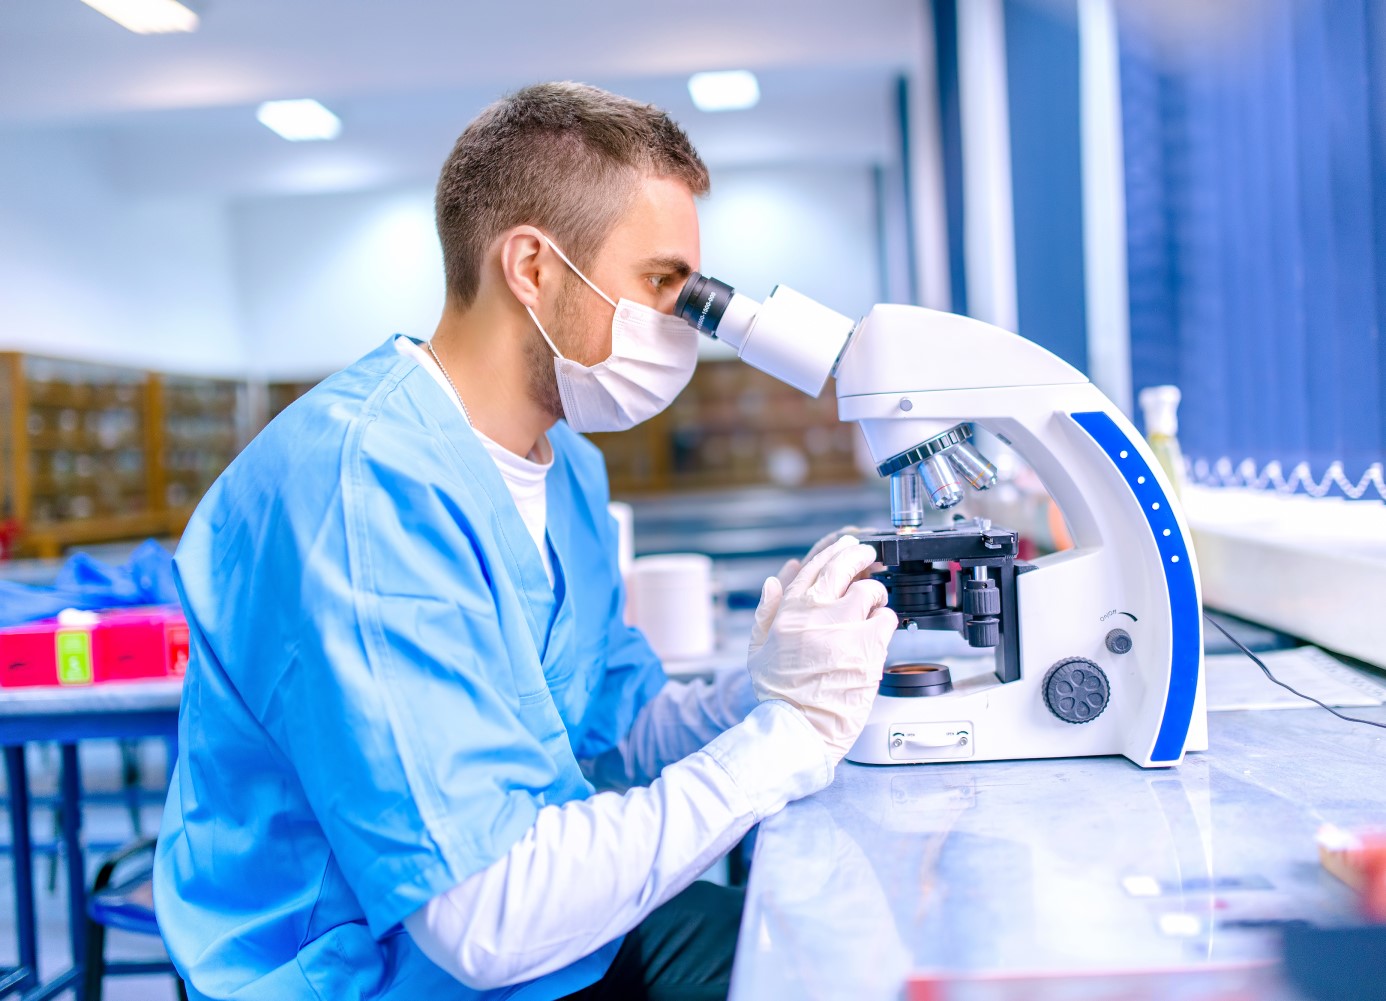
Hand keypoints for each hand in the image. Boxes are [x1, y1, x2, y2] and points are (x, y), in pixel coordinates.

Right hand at [747, 537, 897, 760]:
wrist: (799, 728)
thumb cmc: (779, 695)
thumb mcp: (757, 650)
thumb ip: (766, 612)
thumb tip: (774, 580)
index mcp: (790, 610)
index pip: (815, 567)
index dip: (833, 552)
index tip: (846, 546)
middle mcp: (817, 612)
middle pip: (845, 566)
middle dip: (860, 555)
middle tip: (870, 555)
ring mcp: (845, 626)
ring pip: (871, 590)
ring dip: (876, 594)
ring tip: (876, 604)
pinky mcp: (870, 645)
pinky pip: (887, 618)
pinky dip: (887, 620)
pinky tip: (880, 631)